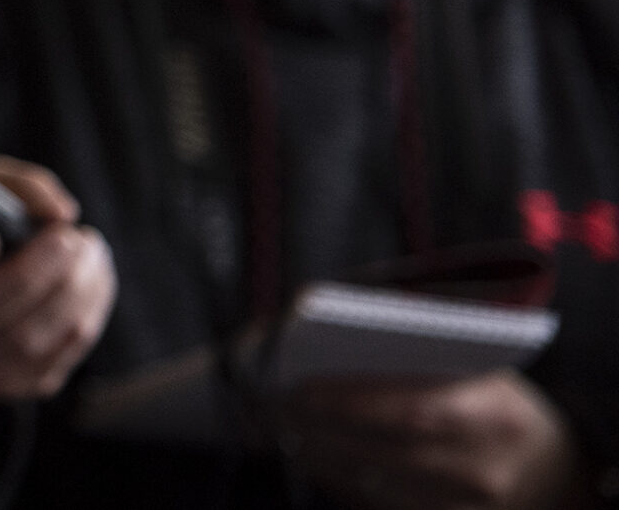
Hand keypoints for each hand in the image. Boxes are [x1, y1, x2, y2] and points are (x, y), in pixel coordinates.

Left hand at [282, 371, 589, 509]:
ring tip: (280, 426)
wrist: (550, 465)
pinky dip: (340, 479)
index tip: (299, 387)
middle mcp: (487, 464)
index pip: (412, 408)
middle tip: (274, 405)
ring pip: (378, 481)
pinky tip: (311, 455)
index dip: (351, 401)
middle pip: (388, 449)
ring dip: (321, 453)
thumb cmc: (491, 396)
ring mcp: (470, 503)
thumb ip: (417, 344)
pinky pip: (382, 503)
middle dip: (323, 426)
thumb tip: (326, 330)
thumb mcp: (474, 361)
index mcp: (495, 409)